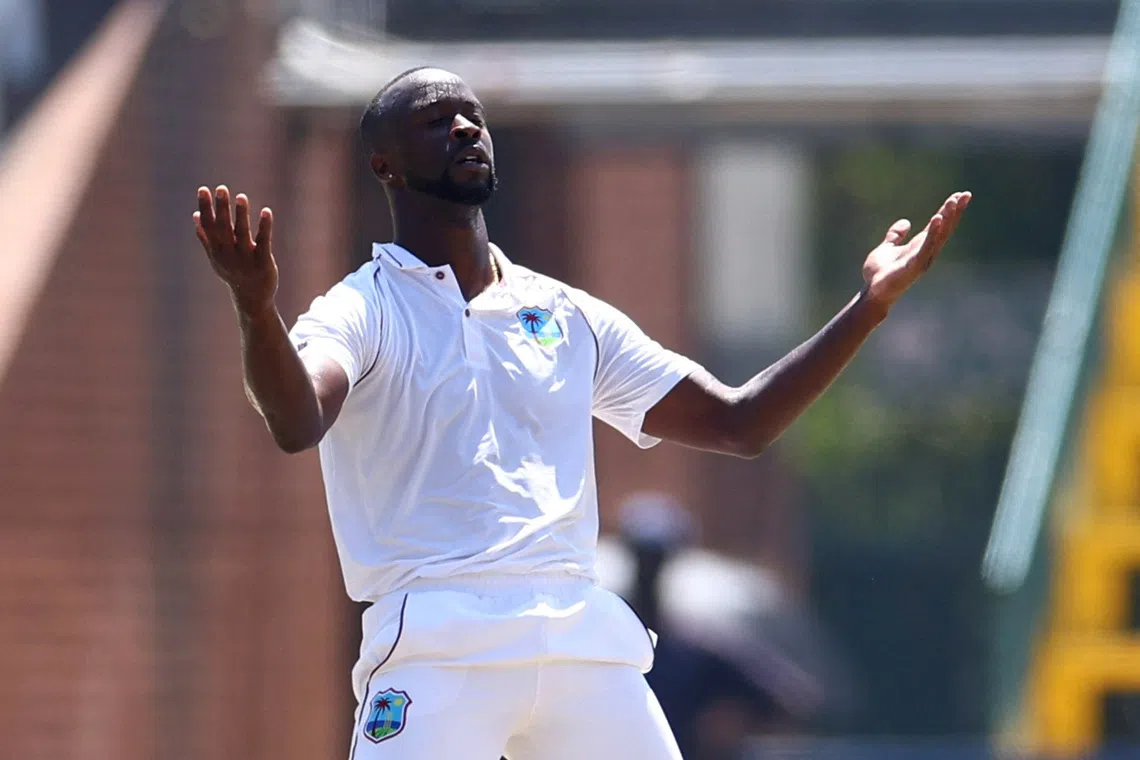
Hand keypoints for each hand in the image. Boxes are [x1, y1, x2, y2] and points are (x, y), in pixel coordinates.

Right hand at [193, 185, 277, 314]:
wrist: (252, 299)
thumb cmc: (234, 274)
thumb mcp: (216, 257)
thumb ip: (206, 237)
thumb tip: (195, 216)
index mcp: (217, 250)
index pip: (208, 226)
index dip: (205, 208)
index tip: (203, 189)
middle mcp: (229, 254)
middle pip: (224, 228)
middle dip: (222, 208)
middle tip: (221, 189)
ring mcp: (246, 259)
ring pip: (242, 234)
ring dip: (241, 215)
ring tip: (241, 197)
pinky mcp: (263, 263)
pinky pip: (264, 242)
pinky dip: (264, 227)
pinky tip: (266, 211)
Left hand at [862, 191, 971, 308]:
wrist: (872, 292)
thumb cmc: (879, 274)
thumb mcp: (886, 248)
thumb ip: (895, 236)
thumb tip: (905, 222)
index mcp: (920, 245)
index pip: (938, 225)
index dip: (948, 211)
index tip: (959, 195)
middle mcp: (925, 251)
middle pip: (944, 228)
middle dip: (954, 212)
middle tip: (965, 195)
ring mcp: (922, 259)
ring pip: (939, 235)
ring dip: (947, 218)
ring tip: (953, 202)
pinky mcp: (914, 266)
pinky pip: (926, 246)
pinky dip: (933, 233)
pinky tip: (937, 218)